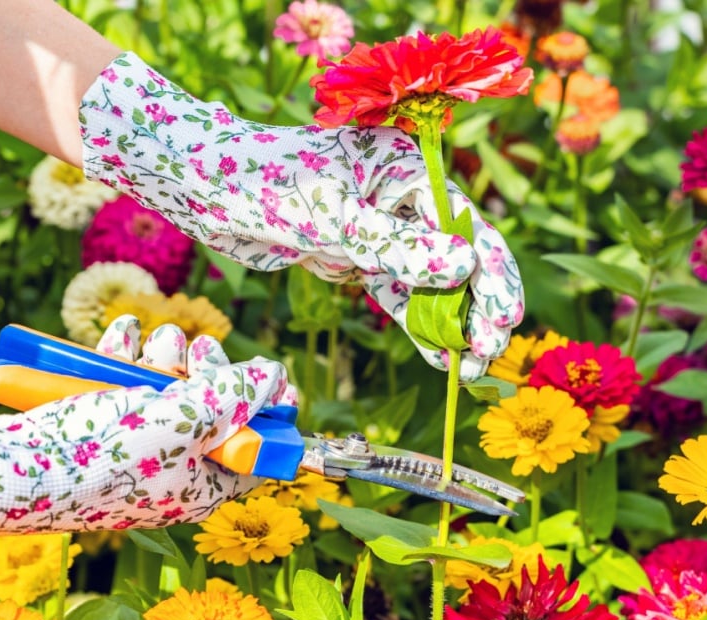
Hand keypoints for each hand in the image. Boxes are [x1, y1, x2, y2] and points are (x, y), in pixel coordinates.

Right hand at [0, 316, 293, 534]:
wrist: (16, 467)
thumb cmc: (107, 454)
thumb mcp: (187, 421)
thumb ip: (236, 397)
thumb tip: (273, 378)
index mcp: (203, 485)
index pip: (256, 449)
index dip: (267, 408)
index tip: (269, 373)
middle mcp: (173, 467)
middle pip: (213, 407)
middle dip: (206, 369)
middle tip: (197, 352)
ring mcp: (134, 443)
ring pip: (167, 383)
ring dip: (162, 352)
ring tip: (147, 344)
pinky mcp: (100, 419)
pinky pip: (125, 378)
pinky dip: (123, 351)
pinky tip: (117, 337)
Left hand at [79, 52, 523, 378]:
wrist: (204, 189)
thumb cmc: (264, 186)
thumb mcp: (333, 220)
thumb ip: (396, 247)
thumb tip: (464, 267)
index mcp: (406, 166)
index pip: (465, 225)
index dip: (490, 275)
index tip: (503, 321)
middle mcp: (401, 193)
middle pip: (456, 254)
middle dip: (475, 306)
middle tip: (487, 356)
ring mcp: (380, 223)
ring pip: (428, 278)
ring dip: (448, 321)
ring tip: (467, 367)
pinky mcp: (355, 250)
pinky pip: (396, 290)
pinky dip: (414, 321)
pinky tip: (437, 356)